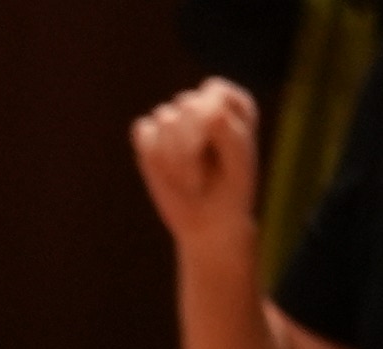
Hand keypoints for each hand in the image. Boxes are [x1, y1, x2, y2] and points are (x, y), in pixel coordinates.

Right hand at [130, 80, 261, 258]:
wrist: (211, 222)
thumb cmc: (231, 186)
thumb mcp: (239, 155)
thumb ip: (222, 124)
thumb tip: (188, 107)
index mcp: (227, 100)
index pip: (213, 92)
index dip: (214, 125)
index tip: (222, 156)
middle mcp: (199, 103)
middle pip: (188, 105)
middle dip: (194, 146)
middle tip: (205, 175)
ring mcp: (172, 118)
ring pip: (166, 119)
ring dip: (177, 158)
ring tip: (190, 180)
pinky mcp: (149, 137)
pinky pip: (144, 132)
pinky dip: (156, 158)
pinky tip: (170, 176)